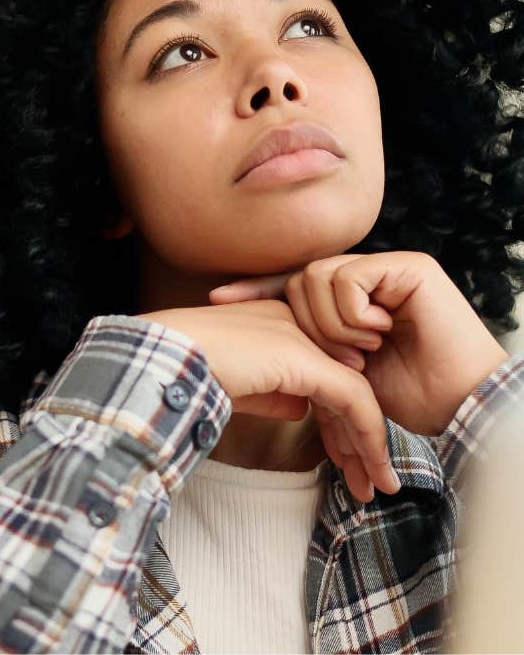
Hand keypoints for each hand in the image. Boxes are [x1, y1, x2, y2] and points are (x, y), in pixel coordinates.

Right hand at [139, 300, 401, 501]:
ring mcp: (304, 339)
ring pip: (356, 394)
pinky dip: (368, 437)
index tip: (344, 458)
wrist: (167, 357)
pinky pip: (353, 400)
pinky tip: (372, 467)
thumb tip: (300, 408)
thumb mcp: (238, 382)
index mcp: (279, 323)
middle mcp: (299, 324)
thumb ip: (271, 392)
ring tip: (377, 485)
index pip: (324, 372)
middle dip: (359, 436)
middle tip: (370, 480)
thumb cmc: (187, 369)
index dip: (337, 418)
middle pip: (344, 383)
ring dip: (370, 444)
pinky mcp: (307, 360)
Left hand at [209, 251, 510, 437]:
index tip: (218, 299)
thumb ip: (304, 350)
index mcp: (344, 302)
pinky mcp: (407, 267)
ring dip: (333, 324)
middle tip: (340, 359)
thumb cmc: (402, 395)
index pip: (290, 285)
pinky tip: (379, 332)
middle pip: (300, 280)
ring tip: (363, 350)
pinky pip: (349, 278)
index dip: (256, 290)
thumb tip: (256, 344)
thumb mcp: (336, 371)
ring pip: (319, 277)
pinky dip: (354, 313)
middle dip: (308, 324)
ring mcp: (385, 270)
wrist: (454, 405)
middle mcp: (363, 279)